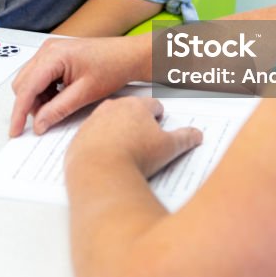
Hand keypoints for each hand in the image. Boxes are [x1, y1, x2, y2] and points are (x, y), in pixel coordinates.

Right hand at [9, 34, 150, 136]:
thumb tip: (39, 123)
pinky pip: (38, 76)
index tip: (15, 130)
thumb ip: (58, 110)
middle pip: (23, 84)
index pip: (26, 88)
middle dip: (30, 105)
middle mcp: (47, 49)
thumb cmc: (112, 67)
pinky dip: (45, 91)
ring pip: (29, 81)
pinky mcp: (54, 55)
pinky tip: (60, 96)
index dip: (19, 112)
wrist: (127, 56)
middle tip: (46, 119)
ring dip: (38, 98)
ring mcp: (50, 51)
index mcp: (54, 55)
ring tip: (59, 105)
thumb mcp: (84, 94)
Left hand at [65, 96, 201, 178]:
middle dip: (136, 120)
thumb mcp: (169, 147)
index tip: (160, 121)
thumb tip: (197, 134)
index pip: (152, 104)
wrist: (100, 171)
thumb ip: (185, 138)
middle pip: (127, 109)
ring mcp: (92, 122)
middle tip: (143, 135)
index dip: (159, 115)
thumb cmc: (135, 156)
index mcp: (136, 106)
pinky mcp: (78, 138)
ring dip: (114, 130)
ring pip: (106, 122)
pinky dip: (97, 144)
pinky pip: (90, 138)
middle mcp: (112, 108)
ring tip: (124, 148)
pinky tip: (105, 157)